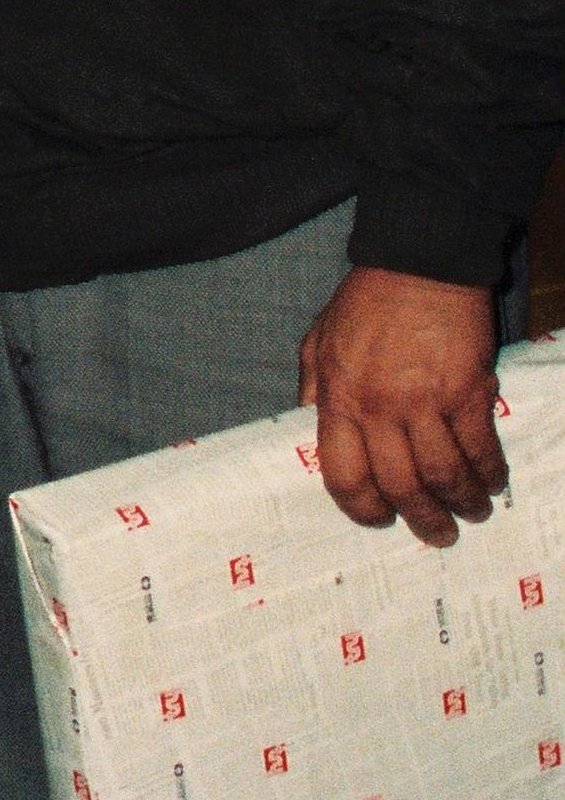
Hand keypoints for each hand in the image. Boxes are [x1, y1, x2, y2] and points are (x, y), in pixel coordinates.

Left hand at [301, 264, 506, 546]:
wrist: (418, 265)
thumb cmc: (366, 301)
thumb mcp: (318, 338)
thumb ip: (313, 386)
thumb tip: (307, 425)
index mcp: (338, 397)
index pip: (343, 473)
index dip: (361, 508)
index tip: (378, 520)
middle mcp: (379, 408)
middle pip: (400, 484)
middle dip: (421, 520)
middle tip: (436, 534)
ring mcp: (425, 402)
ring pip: (443, 474)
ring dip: (460, 503)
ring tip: (470, 512)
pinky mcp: (467, 392)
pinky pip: (480, 448)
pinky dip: (489, 472)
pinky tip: (492, 482)